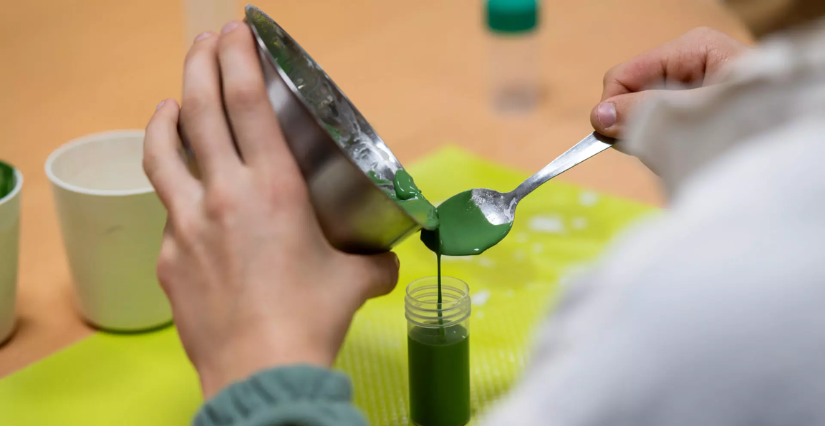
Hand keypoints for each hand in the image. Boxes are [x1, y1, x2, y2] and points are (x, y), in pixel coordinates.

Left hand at [143, 22, 398, 398]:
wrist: (259, 370)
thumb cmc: (310, 320)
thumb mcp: (352, 283)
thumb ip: (371, 264)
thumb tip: (385, 263)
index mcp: (272, 188)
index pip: (246, 102)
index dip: (237, 58)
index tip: (234, 33)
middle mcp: (222, 195)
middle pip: (196, 110)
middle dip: (197, 64)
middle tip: (203, 43)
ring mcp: (185, 224)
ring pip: (160, 153)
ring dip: (163, 117)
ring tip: (169, 102)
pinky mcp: (167, 257)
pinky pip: (169, 213)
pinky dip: (178, 195)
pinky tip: (191, 206)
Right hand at [590, 27, 749, 137]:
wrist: (792, 144)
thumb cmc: (753, 124)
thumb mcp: (690, 114)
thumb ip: (642, 112)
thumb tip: (599, 116)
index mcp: (692, 48)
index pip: (625, 74)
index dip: (614, 106)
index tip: (611, 137)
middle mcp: (693, 61)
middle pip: (635, 92)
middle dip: (639, 122)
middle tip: (663, 144)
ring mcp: (696, 84)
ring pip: (648, 111)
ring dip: (656, 134)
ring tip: (686, 147)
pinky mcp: (701, 106)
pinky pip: (666, 123)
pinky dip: (670, 140)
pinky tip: (692, 147)